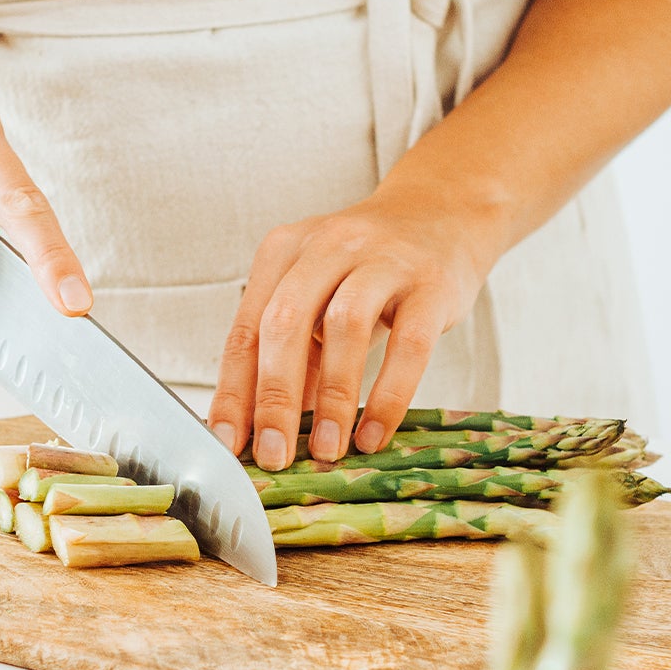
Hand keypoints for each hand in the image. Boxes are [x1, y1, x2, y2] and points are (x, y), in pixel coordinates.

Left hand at [208, 184, 502, 470]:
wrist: (442, 214)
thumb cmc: (367, 269)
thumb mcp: (317, 297)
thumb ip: (291, 353)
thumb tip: (259, 429)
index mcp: (283, 251)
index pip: (246, 329)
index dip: (233, 392)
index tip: (228, 443)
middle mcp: (327, 247)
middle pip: (285, 323)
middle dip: (274, 397)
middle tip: (274, 455)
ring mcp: (381, 260)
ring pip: (344, 328)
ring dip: (333, 399)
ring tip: (327, 450)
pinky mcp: (430, 284)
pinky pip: (408, 345)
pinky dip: (388, 396)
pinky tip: (373, 434)